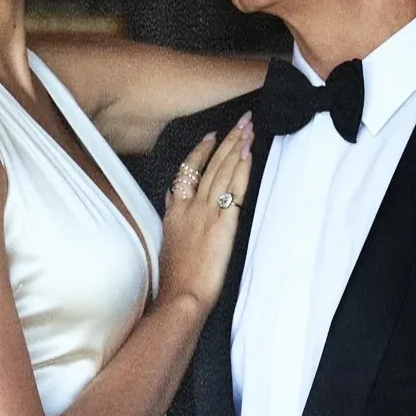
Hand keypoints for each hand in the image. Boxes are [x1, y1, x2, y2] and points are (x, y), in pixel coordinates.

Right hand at [158, 114, 253, 314]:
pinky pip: (234, 190)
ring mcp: (206, 213)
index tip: (212, 135)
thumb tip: (170, 198)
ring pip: (223, 172)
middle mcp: (190, 207)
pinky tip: (249, 154)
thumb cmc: (176, 278)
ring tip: (248, 128)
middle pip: (210, 165)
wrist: (182, 295)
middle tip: (241, 120)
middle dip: (227, 140)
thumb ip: (170, 216)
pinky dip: (241, 170)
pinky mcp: (223, 224)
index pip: (187, 172)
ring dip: (237, 147)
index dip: (201, 151)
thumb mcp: (166, 241)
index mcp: (175, 212)